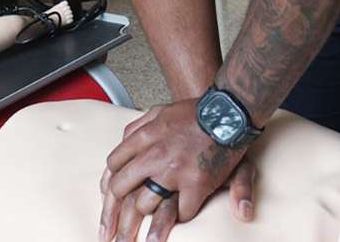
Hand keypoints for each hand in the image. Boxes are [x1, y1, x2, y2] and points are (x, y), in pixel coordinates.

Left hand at [98, 99, 254, 241]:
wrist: (229, 111)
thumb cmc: (196, 112)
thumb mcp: (161, 111)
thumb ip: (139, 127)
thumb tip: (123, 142)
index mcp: (144, 137)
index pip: (114, 164)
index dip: (110, 180)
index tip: (110, 194)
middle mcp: (154, 155)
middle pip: (121, 188)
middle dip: (114, 210)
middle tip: (112, 228)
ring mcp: (174, 172)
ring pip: (145, 205)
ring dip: (145, 216)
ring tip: (141, 231)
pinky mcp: (196, 184)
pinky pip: (182, 211)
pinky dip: (181, 217)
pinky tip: (181, 217)